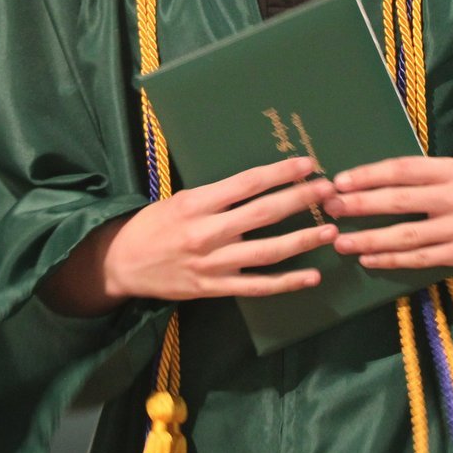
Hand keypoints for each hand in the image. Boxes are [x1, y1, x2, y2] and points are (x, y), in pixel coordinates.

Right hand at [42, 156, 337, 314]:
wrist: (121, 264)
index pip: (247, 183)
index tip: (306, 163)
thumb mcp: (181, 199)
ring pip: (267, 252)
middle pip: (262, 214)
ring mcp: (213, 264)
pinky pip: (257, 286)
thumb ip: (217, 194)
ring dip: (302, 240)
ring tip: (331, 230)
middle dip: (299, 199)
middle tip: (328, 189)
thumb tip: (260, 182)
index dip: (279, 172)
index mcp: (197, 203)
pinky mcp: (214, 289)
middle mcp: (207, 233)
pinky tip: (311, 275)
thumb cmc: (154, 224)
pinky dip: (287, 282)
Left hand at [322, 156, 452, 271]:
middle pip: (401, 201)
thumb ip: (418, 178)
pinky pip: (421, 258)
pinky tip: (369, 259)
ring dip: (370, 239)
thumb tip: (364, 182)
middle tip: (331, 208)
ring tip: (342, 241)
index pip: (402, 169)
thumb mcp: (452, 174)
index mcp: (451, 170)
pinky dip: (392, 259)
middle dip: (361, 205)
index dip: (369, 175)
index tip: (339, 181)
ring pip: (408, 235)